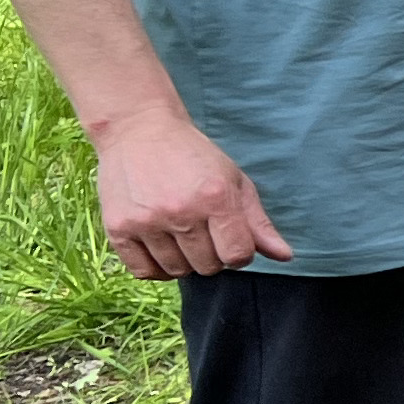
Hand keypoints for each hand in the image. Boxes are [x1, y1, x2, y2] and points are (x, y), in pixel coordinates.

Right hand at [92, 103, 290, 279]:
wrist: (139, 131)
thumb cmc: (193, 157)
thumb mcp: (234, 181)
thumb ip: (258, 223)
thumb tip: (285, 257)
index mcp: (215, 198)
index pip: (237, 256)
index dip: (239, 254)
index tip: (231, 239)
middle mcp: (180, 212)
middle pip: (208, 267)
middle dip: (212, 256)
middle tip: (204, 233)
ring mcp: (146, 221)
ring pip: (177, 271)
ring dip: (185, 261)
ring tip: (182, 237)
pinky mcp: (118, 227)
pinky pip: (143, 271)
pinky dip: (156, 268)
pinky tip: (162, 250)